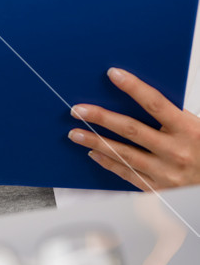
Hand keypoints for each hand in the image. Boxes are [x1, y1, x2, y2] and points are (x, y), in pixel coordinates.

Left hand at [67, 67, 199, 190]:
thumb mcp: (196, 127)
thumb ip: (171, 115)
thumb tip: (136, 96)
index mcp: (188, 131)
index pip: (156, 103)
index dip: (134, 87)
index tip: (113, 74)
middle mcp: (176, 152)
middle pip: (132, 130)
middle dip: (101, 118)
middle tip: (79, 110)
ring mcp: (167, 174)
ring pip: (124, 154)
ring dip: (96, 142)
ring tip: (76, 133)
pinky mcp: (160, 190)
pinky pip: (128, 175)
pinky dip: (109, 163)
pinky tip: (94, 153)